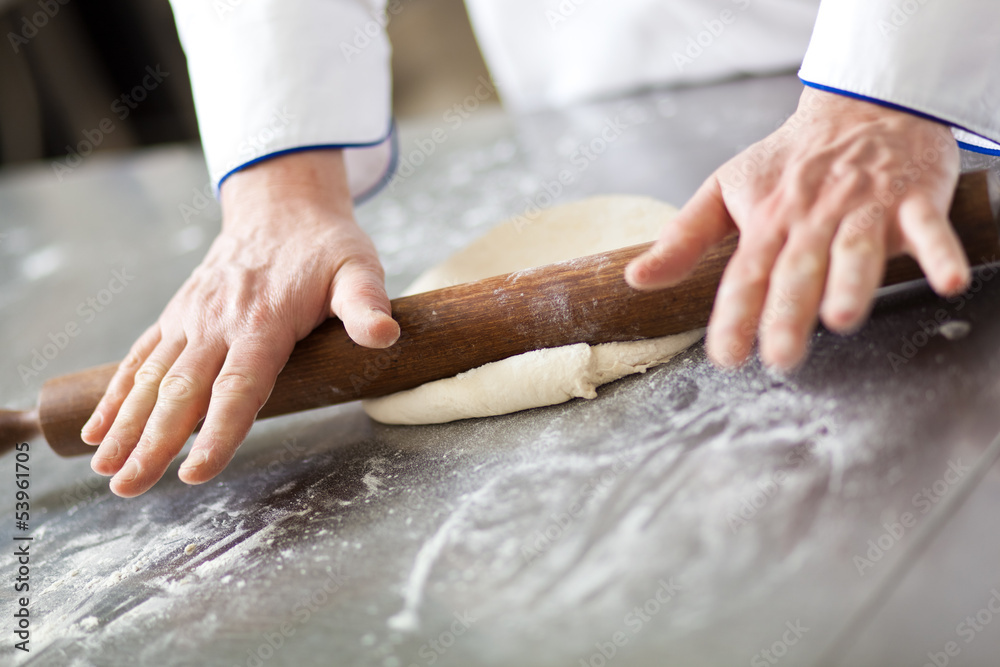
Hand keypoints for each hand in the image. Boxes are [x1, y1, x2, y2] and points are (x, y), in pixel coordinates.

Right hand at [81, 150, 398, 496]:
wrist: (281, 207)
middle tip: (128, 487)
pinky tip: (98, 430)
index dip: (218, 431)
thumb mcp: (358, 269)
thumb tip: (385, 335)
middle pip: (181, 391)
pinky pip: (140, 358)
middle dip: (153, 442)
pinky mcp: (177, 316)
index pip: (238, 387)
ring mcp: (191, 319)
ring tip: (104, 471)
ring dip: (125, 426)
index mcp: (263, 321)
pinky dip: (117, 395)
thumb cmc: (325, 246)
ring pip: (151, 379)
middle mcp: (217, 322)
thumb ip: (366, 304)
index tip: (195, 472)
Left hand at [626, 88, 969, 369]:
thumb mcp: (725, 189)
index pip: (744, 274)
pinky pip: (929, 226)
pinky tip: (946, 280)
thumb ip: (683, 238)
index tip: (726, 356)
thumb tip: (636, 279)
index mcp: (767, 221)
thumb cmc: (789, 159)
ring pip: (856, 249)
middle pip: (798, 269)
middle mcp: (812, 219)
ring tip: (843, 318)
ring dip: (851, 282)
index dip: (734, 315)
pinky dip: (940, 251)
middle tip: (781, 357)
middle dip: (787, 312)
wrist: (858, 106)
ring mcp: (862, 207)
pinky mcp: (912, 198)